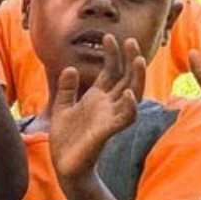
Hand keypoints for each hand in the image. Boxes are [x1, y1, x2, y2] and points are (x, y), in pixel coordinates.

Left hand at [48, 37, 142, 180]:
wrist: (64, 163)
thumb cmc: (66, 137)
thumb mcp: (61, 107)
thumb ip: (66, 88)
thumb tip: (69, 68)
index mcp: (98, 97)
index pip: (111, 71)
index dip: (112, 54)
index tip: (108, 36)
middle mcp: (108, 104)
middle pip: (126, 77)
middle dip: (129, 59)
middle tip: (130, 40)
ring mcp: (111, 117)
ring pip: (132, 94)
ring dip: (137, 77)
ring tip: (139, 60)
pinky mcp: (108, 132)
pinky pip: (125, 118)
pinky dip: (130, 107)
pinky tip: (130, 95)